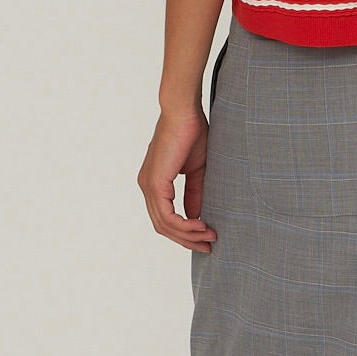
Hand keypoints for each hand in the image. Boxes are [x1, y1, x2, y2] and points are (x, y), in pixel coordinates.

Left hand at [137, 109, 217, 252]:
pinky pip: (167, 215)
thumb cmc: (191, 132)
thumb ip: (194, 193)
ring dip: (188, 234)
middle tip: (208, 245)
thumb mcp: (196, 169)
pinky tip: (201, 225)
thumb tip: (197, 217)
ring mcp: (148, 186)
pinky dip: (185, 225)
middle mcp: (147, 186)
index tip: (206, 236)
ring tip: (210, 236)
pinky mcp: (155, 183)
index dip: (184, 231)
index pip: (165, 217)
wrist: (184, 110)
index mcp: (155, 182)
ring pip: (165, 225)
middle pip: (163, 226)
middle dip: (186, 239)